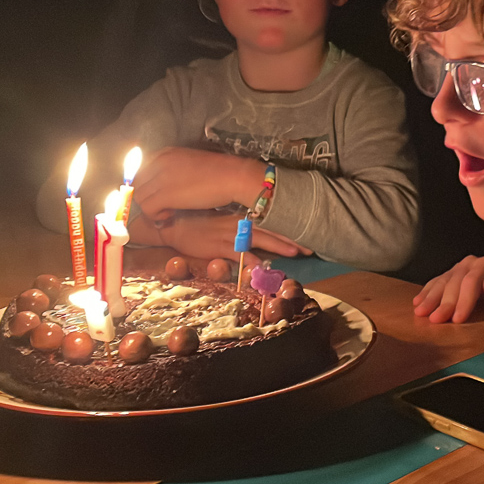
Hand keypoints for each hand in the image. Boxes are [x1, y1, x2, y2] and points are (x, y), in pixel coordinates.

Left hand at [133, 147, 262, 219]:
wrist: (233, 177)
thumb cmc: (218, 172)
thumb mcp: (189, 163)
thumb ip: (172, 170)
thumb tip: (163, 186)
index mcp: (165, 153)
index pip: (140, 172)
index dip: (145, 187)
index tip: (156, 197)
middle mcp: (159, 163)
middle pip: (137, 185)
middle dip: (147, 199)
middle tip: (163, 207)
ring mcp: (161, 178)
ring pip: (139, 198)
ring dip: (151, 208)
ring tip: (169, 212)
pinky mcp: (166, 195)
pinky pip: (148, 209)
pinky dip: (156, 216)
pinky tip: (170, 216)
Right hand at [149, 212, 312, 261]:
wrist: (172, 225)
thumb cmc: (197, 223)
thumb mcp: (222, 219)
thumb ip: (240, 224)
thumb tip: (259, 227)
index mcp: (240, 215)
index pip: (269, 217)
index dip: (288, 223)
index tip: (307, 228)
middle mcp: (238, 223)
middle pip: (270, 228)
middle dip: (291, 237)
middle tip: (311, 245)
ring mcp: (229, 235)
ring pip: (258, 239)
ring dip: (278, 246)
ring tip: (296, 251)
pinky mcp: (217, 247)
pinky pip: (237, 254)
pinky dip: (249, 261)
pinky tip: (262, 267)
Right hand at [412, 255, 483, 322]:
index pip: (471, 281)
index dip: (463, 300)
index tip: (456, 319)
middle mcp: (472, 263)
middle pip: (454, 282)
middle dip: (443, 302)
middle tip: (434, 320)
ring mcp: (461, 267)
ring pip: (442, 281)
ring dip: (430, 297)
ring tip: (421, 313)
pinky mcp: (453, 274)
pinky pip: (437, 281)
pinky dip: (427, 291)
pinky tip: (418, 301)